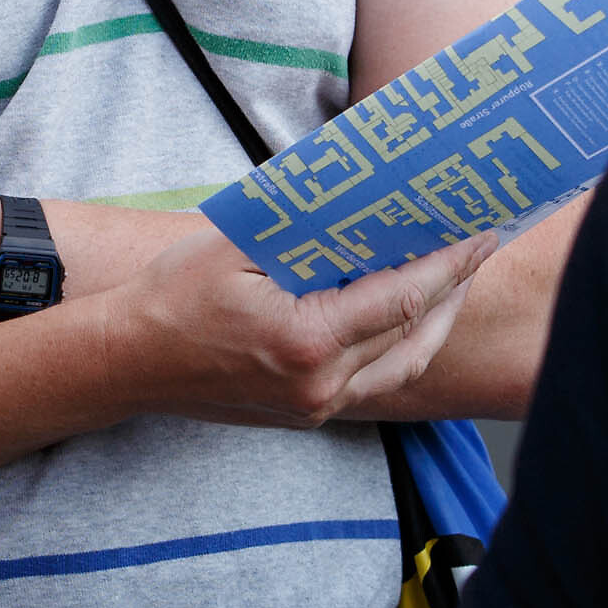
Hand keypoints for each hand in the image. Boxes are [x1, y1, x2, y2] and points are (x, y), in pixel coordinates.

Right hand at [108, 226, 502, 431]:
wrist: (126, 362)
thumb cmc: (172, 296)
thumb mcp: (236, 244)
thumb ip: (304, 224)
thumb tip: (365, 194)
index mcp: (306, 341)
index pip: (404, 300)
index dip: (450, 264)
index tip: (481, 232)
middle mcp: (320, 385)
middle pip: (415, 335)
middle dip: (454, 285)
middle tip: (481, 243)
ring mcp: (315, 407)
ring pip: (404, 365)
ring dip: (437, 320)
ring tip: (456, 275)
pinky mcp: (308, 414)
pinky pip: (375, 379)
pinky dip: (402, 343)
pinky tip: (409, 310)